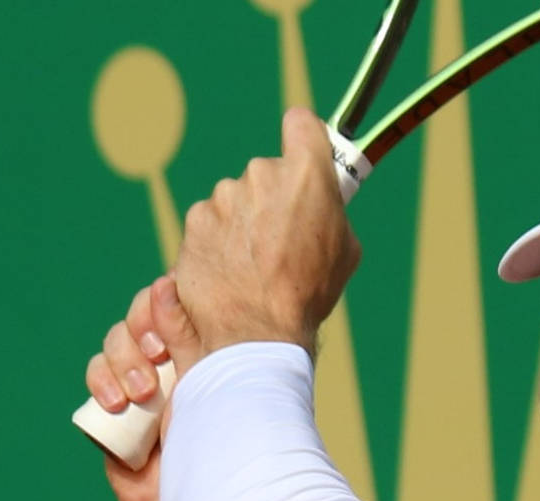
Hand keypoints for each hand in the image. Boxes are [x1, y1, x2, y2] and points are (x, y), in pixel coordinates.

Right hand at [86, 277, 202, 500]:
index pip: (168, 305)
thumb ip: (185, 337)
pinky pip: (97, 376)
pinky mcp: (113, 405)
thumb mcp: (205, 386)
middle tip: (157, 362)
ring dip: (122, 363)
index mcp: (197, 350)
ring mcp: (137, 382)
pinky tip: (115, 403)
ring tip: (142, 396)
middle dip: (140, 336)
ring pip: (114, 344)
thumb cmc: (216, 447)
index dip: (158, 309)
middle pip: (137, 319)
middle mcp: (167, 362)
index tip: (168, 334)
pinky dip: (101, 383)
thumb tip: (164, 282)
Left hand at [174, 107, 360, 356]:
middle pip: (266, 174)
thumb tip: (322, 203)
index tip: (303, 156)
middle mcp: (259, 175)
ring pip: (234, 203)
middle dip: (271, 201)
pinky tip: (231, 278)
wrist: (256, 337)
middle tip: (280, 244)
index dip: (304, 141)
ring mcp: (222, 198)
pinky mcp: (195, 225)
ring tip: (254, 271)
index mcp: (305, 174)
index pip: (302, 124)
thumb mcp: (344, 252)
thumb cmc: (307, 297)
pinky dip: (217, 248)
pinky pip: (209, 229)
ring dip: (242, 228)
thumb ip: (330, 212)